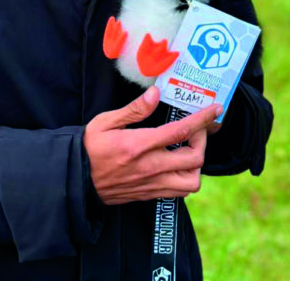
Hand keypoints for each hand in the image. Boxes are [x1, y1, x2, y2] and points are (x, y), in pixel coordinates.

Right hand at [83, 86, 222, 204]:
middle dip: (203, 140)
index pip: (180, 131)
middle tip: (196, 129)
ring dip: (196, 165)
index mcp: (139, 145)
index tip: (215, 109)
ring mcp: (151, 184)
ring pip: (191, 182)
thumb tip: (155, 94)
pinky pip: (178, 192)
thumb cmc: (89, 148)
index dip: (202, 119)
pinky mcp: (149, 195)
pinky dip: (185, 178)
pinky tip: (177, 164)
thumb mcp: (105, 122)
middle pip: (194, 159)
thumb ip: (134, 109)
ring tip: (188, 149)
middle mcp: (150, 167)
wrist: (74, 181)